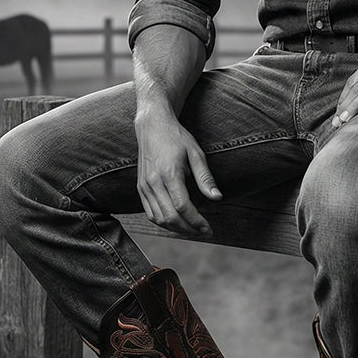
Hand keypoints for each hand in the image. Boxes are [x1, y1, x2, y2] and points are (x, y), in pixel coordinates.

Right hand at [135, 111, 221, 234]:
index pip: (182, 206)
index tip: (208, 228)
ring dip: (176, 228)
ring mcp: (144, 186)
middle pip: (170, 217)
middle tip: (204, 232)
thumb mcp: (196, 153)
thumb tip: (217, 198)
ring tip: (192, 229)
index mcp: (169, 173)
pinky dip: (163, 222)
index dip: (196, 221)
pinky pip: (150, 213)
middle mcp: (153, 182)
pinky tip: (177, 221)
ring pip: (158, 218)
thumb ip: (205, 177)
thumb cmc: (177, 137)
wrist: (152, 126)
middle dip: (189, 229)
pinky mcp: (140, 187)